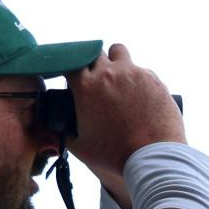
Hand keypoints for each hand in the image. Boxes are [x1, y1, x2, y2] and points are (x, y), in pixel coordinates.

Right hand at [64, 43, 185, 200]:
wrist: (152, 157)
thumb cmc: (115, 154)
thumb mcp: (80, 147)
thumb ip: (63, 134)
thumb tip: (55, 129)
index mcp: (86, 86)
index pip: (70, 63)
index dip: (70, 70)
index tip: (73, 79)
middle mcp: (108, 73)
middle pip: (93, 52)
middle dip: (92, 64)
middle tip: (97, 80)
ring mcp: (133, 73)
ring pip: (118, 51)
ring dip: (115, 61)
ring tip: (119, 78)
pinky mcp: (153, 78)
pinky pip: (141, 70)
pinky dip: (137, 78)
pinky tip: (140, 96)